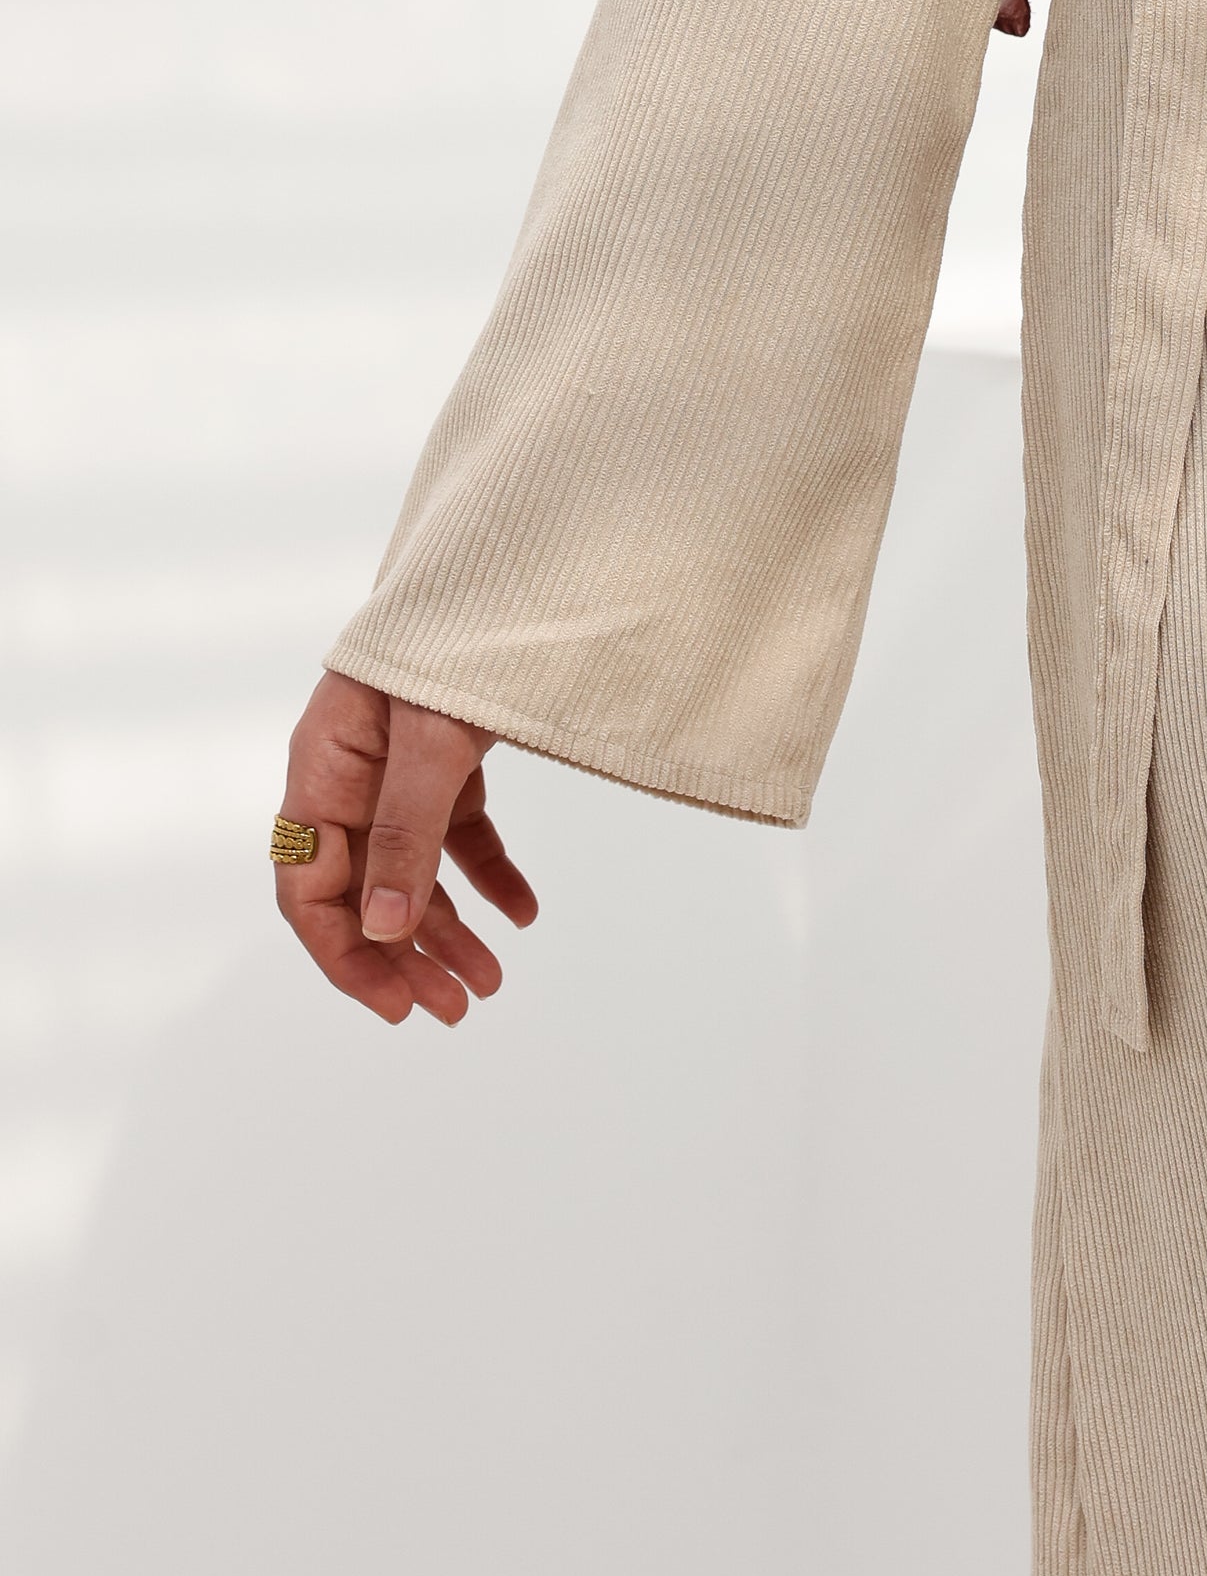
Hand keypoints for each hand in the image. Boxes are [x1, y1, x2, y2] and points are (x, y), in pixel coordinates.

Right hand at [275, 670, 537, 1024]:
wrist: (505, 566)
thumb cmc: (451, 638)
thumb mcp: (428, 740)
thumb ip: (406, 833)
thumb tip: (386, 930)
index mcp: (322, 771)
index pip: (310, 890)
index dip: (346, 955)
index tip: (395, 1006)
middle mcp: (351, 777)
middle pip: (364, 891)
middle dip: (405, 956)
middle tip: (456, 1009)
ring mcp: (400, 769)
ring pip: (411, 871)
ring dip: (447, 929)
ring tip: (491, 983)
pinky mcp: (447, 760)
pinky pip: (458, 833)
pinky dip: (489, 875)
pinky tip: (526, 912)